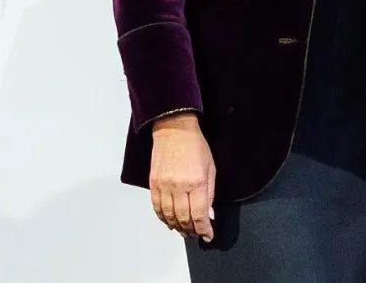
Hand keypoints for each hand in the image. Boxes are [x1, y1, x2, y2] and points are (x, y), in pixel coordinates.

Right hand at [150, 114, 215, 241]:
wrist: (174, 131)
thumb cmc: (195, 146)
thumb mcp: (211, 168)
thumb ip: (210, 193)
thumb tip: (209, 214)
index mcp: (197, 182)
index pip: (200, 214)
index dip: (204, 229)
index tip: (208, 235)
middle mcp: (179, 187)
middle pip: (183, 218)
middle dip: (191, 230)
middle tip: (196, 234)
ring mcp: (164, 186)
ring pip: (169, 216)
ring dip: (177, 226)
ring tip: (184, 230)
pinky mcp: (153, 184)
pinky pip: (157, 207)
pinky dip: (163, 218)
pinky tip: (168, 222)